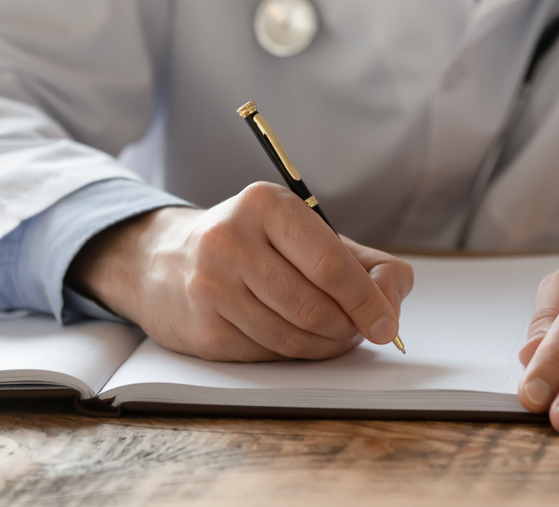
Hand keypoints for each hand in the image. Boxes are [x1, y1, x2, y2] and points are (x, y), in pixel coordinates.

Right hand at [66, 182, 412, 361]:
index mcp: (266, 205)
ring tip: (334, 335)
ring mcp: (210, 286)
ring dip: (325, 345)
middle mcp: (231, 240)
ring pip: (292, 336)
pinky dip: (294, 354)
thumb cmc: (253, 247)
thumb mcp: (306, 233)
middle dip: (348, 327)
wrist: (166, 262)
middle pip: (313, 306)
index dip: (366, 301)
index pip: (329, 264)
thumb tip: (392, 298)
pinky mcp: (201, 328)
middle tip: (361, 331)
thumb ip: (364, 262)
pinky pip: (267, 354)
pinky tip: (297, 339)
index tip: (387, 324)